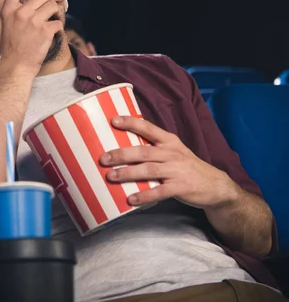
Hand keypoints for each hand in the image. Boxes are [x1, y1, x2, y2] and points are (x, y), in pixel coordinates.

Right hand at [0, 0, 64, 74]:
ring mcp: (33, 22)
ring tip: (56, 17)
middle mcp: (20, 13)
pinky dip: (59, 26)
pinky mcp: (44, 32)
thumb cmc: (4, 51)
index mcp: (8, 11)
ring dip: (58, 11)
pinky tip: (55, 32)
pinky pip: (58, 22)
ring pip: (53, 6)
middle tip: (57, 0)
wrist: (14, 69)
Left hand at [101, 116, 239, 209]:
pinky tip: (131, 199)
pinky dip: (144, 195)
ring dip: (128, 173)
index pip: (148, 128)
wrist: (215, 186)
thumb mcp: (174, 151)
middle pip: (143, 152)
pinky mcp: (181, 188)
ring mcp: (177, 171)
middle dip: (122, 154)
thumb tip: (123, 147)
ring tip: (111, 176)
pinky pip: (159, 192)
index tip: (114, 121)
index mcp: (169, 142)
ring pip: (149, 170)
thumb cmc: (187, 167)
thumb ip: (153, 148)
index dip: (131, 123)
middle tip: (104, 158)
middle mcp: (172, 154)